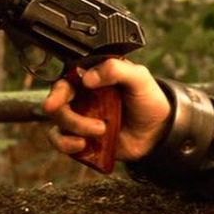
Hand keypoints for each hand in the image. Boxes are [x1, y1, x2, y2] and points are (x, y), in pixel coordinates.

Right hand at [43, 59, 170, 161]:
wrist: (158, 131)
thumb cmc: (148, 100)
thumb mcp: (138, 77)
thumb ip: (115, 69)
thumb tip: (87, 78)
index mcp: (93, 77)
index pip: (67, 79)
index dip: (57, 91)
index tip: (56, 102)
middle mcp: (82, 95)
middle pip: (56, 102)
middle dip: (62, 112)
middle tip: (77, 119)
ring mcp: (81, 117)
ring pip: (58, 122)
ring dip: (74, 128)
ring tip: (100, 131)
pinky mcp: (82, 137)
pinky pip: (61, 141)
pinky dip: (66, 144)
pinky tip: (83, 145)